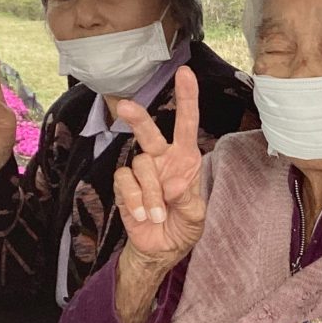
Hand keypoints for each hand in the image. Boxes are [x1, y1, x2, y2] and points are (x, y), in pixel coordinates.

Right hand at [113, 66, 204, 259]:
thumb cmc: (183, 227)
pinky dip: (134, 199)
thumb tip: (176, 182)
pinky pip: (125, 182)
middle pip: (150, 132)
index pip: (187, 124)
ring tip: (157, 215)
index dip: (187, 98)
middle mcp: (163, 159)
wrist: (160, 249)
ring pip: (140, 166)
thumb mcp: (196, 218)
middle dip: (138, 118)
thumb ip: (188, 200)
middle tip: (125, 107)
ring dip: (149, 193)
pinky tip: (142, 214)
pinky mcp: (125, 185)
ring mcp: (143, 171)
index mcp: (186, 159)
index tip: (185, 73)